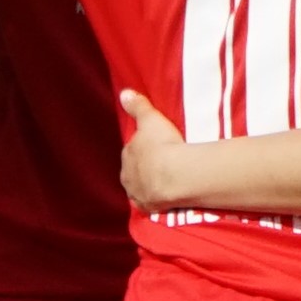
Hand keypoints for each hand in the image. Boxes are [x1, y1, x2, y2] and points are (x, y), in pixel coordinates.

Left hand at [115, 88, 192, 209]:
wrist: (175, 175)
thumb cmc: (162, 145)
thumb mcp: (150, 119)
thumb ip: (138, 106)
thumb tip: (124, 93)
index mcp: (126, 156)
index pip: (132, 151)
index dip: (143, 149)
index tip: (154, 147)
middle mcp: (128, 177)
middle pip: (134, 171)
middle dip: (144, 168)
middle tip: (161, 163)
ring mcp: (138, 194)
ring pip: (140, 189)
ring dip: (149, 185)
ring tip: (164, 181)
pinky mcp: (151, 208)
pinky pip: (151, 204)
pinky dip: (156, 200)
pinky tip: (164, 198)